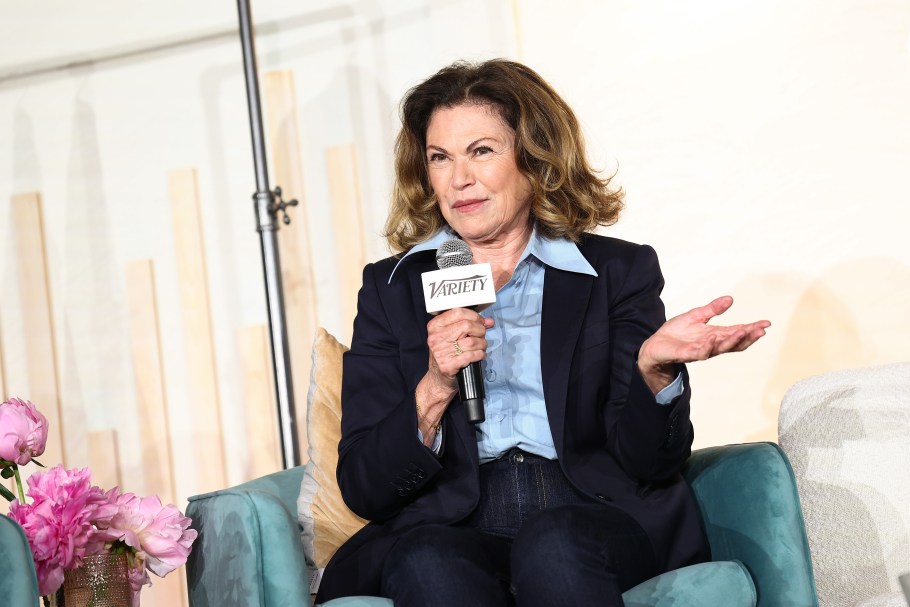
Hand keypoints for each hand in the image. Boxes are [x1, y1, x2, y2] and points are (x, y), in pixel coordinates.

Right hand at [415, 308, 493, 442]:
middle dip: (480, 330)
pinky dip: (480, 355)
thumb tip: (488, 321)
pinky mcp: (448, 365)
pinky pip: (472, 355)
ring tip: (481, 347)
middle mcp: (435, 338)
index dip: (474, 316)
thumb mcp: (450, 337)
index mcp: (434, 327)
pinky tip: (479, 356)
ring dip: (482, 344)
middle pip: (467, 325)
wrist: (438, 381)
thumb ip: (468, 326)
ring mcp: (441, 352)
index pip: (457, 312)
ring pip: (472, 341)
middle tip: (482, 336)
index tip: (481, 321)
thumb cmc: (446, 356)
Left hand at [638, 296, 770, 394]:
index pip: (737, 332)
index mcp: (715, 335)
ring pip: (719, 348)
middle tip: (761, 330)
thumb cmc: (676, 332)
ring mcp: (700, 350)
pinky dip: (708, 345)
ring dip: (731, 340)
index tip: (766, 324)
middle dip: (748, 336)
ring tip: (742, 331)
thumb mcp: (696, 316)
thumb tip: (730, 298)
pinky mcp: (686, 354)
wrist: (656, 344)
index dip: (752, 329)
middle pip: (734, 342)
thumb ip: (712, 309)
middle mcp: (711, 344)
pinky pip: (700, 351)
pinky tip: (714, 337)